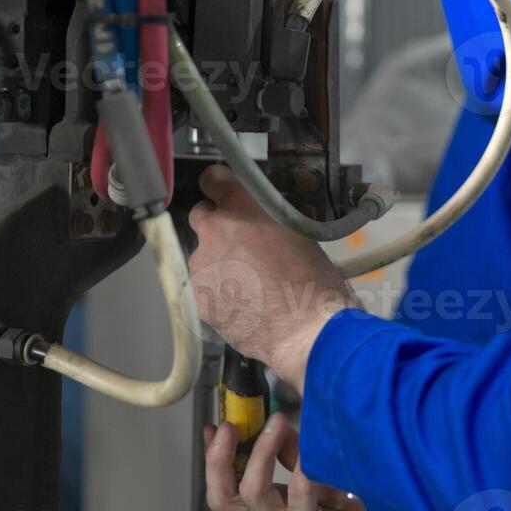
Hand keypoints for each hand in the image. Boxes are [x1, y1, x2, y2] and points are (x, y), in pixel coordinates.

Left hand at [187, 165, 356, 387]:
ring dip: (219, 262)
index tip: (222, 194)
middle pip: (202, 217)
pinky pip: (203, 286)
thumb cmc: (313, 283)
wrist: (307, 330)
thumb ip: (268, 220)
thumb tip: (261, 220)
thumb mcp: (299, 233)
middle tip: (243, 244)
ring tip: (249, 281)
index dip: (219, 187)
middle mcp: (215, 231)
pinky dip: (217, 291)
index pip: (212, 179)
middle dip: (218, 227)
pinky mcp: (198, 297)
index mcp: (243, 207)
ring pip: (202, 255)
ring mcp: (202, 266)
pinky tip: (243, 302)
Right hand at [206, 414, 451, 510]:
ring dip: (260, 454)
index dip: (215, 455)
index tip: (216, 425)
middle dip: (220, 458)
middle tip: (231, 426)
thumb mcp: (321, 474)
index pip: (227, 484)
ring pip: (252, 495)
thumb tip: (276, 423)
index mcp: (272, 508)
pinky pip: (298, 499)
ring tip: (276, 424)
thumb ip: (296, 454)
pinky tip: (313, 453)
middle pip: (224, 496)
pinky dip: (303, 471)